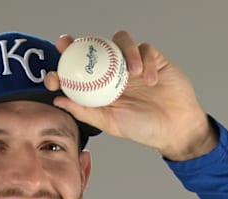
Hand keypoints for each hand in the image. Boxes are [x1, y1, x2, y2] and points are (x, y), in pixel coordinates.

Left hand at [44, 31, 217, 160]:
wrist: (175, 128)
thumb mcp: (109, 122)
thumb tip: (58, 101)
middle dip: (78, 44)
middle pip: (94, 48)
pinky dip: (147, 62)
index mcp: (101, 87)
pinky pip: (146, 49)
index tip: (52, 78)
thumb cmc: (142, 128)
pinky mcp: (154, 59)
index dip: (62, 69)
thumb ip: (84, 111)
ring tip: (132, 73)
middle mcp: (114, 72)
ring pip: (121, 40)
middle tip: (68, 45)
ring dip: (123, 51)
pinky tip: (151, 80)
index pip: (78, 72)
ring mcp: (133, 64)